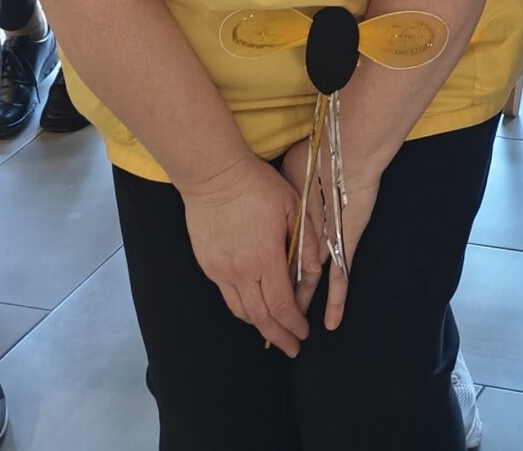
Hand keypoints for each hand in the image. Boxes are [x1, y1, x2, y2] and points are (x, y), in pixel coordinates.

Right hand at [179, 154, 310, 354]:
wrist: (213, 174)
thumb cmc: (256, 185)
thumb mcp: (292, 205)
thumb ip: (306, 240)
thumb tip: (315, 270)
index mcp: (266, 258)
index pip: (282, 305)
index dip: (294, 324)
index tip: (303, 333)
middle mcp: (241, 271)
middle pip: (261, 317)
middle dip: (279, 335)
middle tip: (291, 347)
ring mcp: (220, 270)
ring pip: (241, 311)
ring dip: (259, 325)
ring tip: (273, 332)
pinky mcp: (207, 264)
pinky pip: (226, 296)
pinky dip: (242, 308)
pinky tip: (252, 307)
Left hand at [279, 139, 382, 332]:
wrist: (346, 154)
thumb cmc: (318, 160)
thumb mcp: (292, 182)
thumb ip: (285, 205)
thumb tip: (270, 223)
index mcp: (289, 224)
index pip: (274, 262)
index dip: (268, 281)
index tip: (259, 298)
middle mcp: (305, 238)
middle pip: (286, 277)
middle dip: (278, 303)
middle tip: (272, 324)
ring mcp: (325, 242)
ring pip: (308, 282)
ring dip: (299, 304)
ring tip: (292, 329)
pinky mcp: (345, 243)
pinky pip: (339, 278)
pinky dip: (335, 299)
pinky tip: (331, 321)